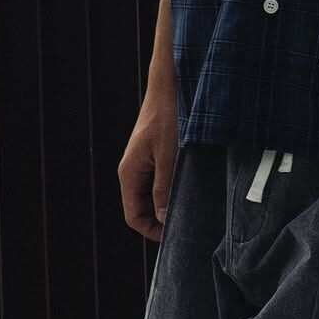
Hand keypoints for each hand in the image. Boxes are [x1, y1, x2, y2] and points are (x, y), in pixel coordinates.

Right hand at [118, 79, 177, 241]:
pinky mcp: (154, 156)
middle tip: (186, 224)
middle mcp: (133, 171)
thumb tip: (163, 219)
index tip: (174, 235)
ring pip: (151, 198)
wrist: (171, 84)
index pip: (133, 217)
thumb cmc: (168, 115)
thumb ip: (164, 189)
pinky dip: (171, 191)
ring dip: (167, 205)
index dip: (152, 231)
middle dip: (160, 221)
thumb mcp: (168, 157)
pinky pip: (159, 183)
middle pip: (142, 210)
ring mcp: (143, 164)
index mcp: (129, 173)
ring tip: (189, 207)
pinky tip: (188, 190)